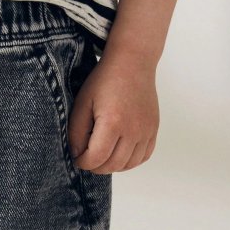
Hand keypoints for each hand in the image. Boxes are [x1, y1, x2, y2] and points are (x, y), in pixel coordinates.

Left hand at [67, 54, 158, 172]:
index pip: (96, 158)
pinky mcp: (153, 129)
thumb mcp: (82, 103)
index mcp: (113, 122)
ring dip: (112, 166)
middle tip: (87, 158)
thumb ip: (76, 132)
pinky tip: (118, 153)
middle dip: (96, 167)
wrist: (133, 62)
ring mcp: (146, 131)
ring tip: (102, 156)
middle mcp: (133, 130)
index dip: (83, 163)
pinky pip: (143, 157)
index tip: (77, 158)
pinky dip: (129, 161)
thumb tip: (77, 155)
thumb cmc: (104, 80)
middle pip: (112, 165)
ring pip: (128, 164)